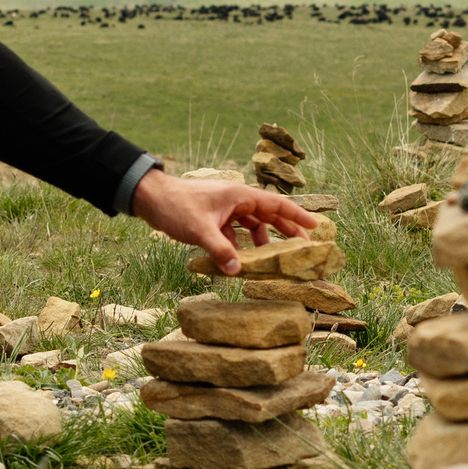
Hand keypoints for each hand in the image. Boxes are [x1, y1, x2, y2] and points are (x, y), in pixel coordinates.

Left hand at [131, 169, 324, 274]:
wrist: (150, 198)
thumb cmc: (176, 206)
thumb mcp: (199, 230)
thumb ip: (220, 251)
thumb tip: (236, 273)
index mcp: (240, 196)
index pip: (277, 205)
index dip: (298, 216)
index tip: (317, 227)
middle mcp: (237, 200)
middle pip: (269, 215)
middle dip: (287, 230)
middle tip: (304, 247)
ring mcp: (226, 209)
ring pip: (253, 225)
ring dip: (262, 241)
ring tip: (272, 259)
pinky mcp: (215, 218)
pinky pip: (235, 232)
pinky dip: (241, 245)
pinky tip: (240, 261)